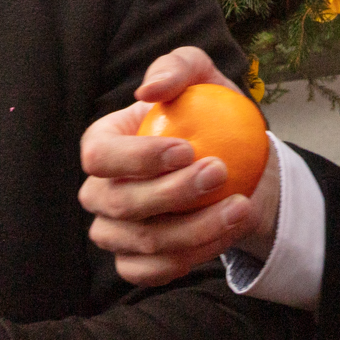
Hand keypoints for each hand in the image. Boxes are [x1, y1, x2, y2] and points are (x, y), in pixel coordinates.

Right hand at [79, 46, 281, 286]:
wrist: (241, 166)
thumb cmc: (212, 115)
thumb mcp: (203, 77)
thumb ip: (177, 67)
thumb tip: (149, 89)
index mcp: (102, 145)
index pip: (98, 156)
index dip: (136, 158)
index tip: (186, 149)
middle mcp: (100, 191)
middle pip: (121, 203)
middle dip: (173, 194)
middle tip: (220, 172)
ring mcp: (115, 231)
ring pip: (142, 242)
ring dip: (195, 230)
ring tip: (240, 208)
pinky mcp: (137, 262)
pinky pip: (153, 272)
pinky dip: (192, 257)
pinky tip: (226, 234)